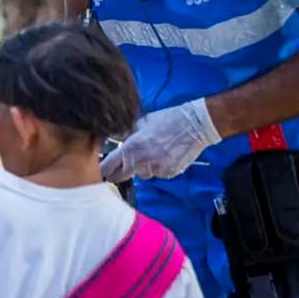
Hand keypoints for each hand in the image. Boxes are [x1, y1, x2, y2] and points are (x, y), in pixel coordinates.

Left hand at [101, 98, 221, 182]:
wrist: (195, 125)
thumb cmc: (168, 120)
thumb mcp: (142, 122)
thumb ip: (125, 133)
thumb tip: (113, 137)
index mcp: (130, 148)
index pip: (107, 167)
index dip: (103, 169)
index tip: (102, 169)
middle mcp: (140, 162)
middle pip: (120, 177)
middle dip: (119, 172)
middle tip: (124, 164)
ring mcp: (155, 170)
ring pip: (141, 175)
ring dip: (142, 168)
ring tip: (153, 152)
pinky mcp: (168, 174)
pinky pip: (157, 174)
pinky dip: (158, 168)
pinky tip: (164, 155)